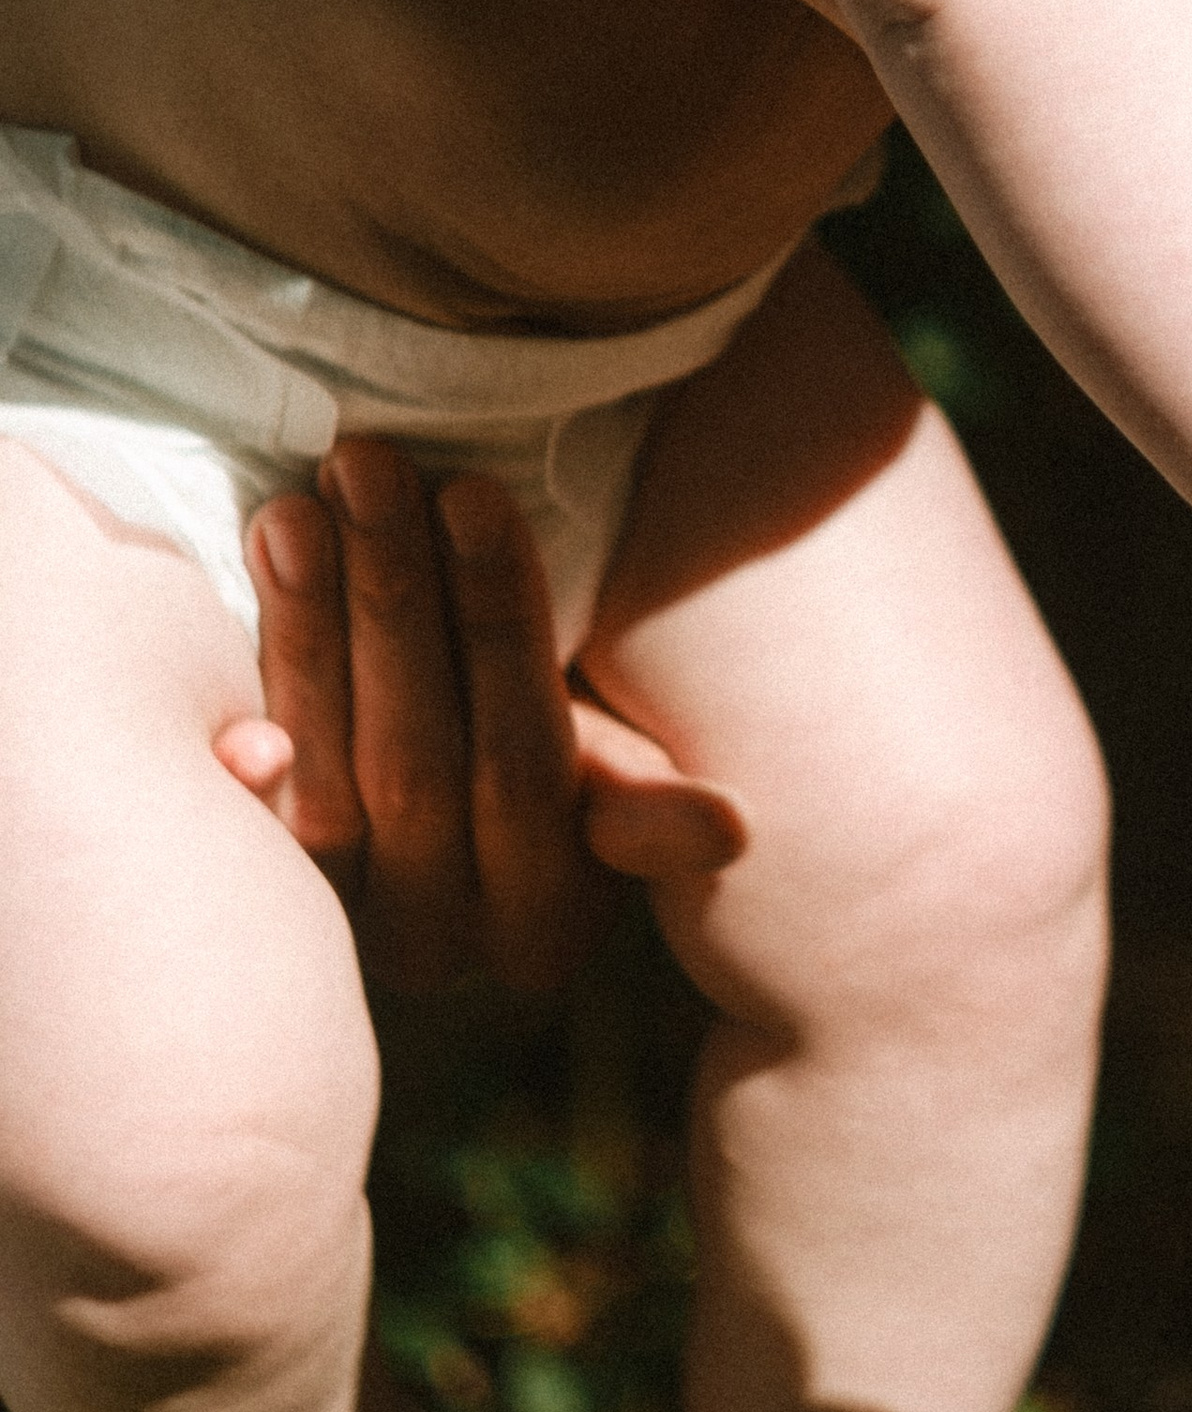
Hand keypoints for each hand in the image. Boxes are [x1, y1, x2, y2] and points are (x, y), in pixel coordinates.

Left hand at [210, 439, 743, 995]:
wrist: (436, 802)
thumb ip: (645, 805)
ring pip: (325, 769)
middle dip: (393, 600)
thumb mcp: (609, 777)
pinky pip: (244, 786)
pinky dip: (245, 682)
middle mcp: (439, 944)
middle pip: (417, 761)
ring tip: (302, 499)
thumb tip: (727, 830)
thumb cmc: (543, 758)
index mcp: (546, 927)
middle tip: (369, 466)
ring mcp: (338, 927)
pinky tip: (252, 576)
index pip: (524, 760)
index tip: (474, 492)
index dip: (500, 624)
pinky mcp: (260, 894)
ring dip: (309, 621)